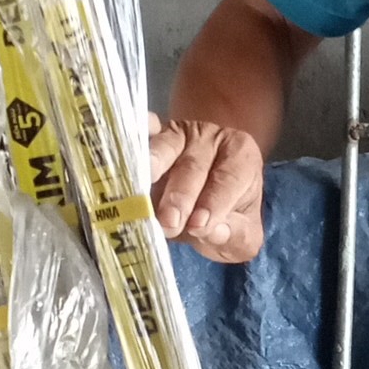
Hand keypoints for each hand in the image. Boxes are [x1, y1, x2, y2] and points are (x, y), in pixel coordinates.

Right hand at [148, 112, 265, 262]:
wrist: (204, 198)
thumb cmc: (228, 215)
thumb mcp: (242, 233)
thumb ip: (235, 235)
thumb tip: (213, 232)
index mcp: (241, 157)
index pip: (229, 179)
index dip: (213, 203)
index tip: (198, 226)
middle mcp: (211, 139)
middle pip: (194, 166)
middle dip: (180, 197)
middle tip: (169, 223)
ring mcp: (179, 134)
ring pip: (166, 148)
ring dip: (154, 171)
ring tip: (142, 196)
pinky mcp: (152, 135)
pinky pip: (143, 133)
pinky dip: (135, 143)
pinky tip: (126, 155)